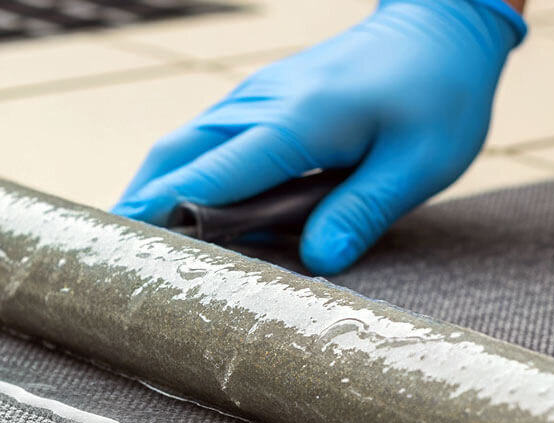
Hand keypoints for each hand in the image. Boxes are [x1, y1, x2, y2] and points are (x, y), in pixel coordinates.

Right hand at [111, 0, 524, 274]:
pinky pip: (208, 141)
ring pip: (183, 146)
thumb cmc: (439, 94)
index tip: (131, 257)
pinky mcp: (262, 101)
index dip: (169, 218)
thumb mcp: (418, 163)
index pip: (213, 176)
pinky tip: (184, 216)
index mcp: (297, 121)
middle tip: (113, 264)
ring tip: (135, 250)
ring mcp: (256, 98)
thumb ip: (362, 212)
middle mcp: (260, 105)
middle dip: (140, 207)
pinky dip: (184, 176)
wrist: (440, 27)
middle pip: (174, 156)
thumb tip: (318, 262)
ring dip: (156, 191)